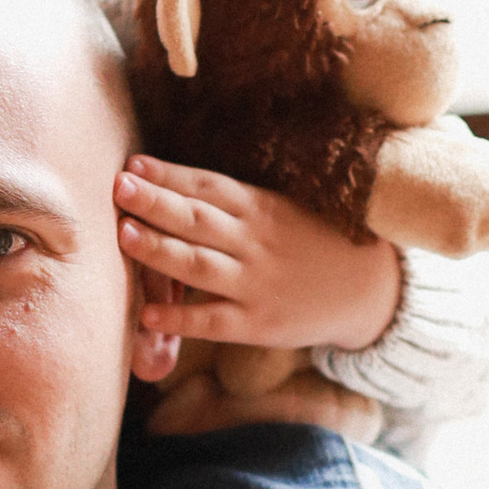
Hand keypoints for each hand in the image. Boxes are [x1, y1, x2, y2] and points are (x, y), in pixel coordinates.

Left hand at [115, 158, 400, 353]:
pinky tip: (149, 313)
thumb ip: (233, 203)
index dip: (169, 175)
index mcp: (260, 208)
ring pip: (200, 265)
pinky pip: (213, 321)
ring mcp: (256, 283)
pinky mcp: (258, 323)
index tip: (133, 164)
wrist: (368, 290)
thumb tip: (171, 185)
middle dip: (156, 202)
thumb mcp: (280, 211)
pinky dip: (181, 317)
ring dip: (160, 250)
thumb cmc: (313, 244)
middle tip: (119, 187)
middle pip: (198, 219)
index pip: (207, 186)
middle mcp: (255, 241)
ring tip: (125, 234)